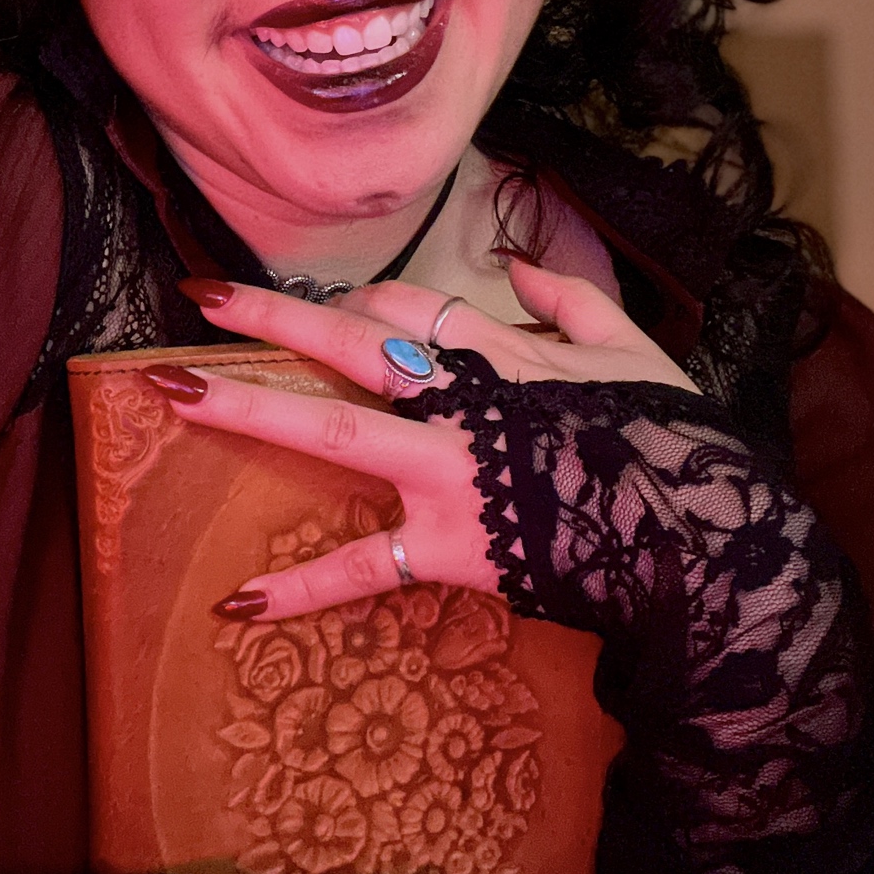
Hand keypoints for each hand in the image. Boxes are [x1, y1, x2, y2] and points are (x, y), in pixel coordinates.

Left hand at [144, 261, 695, 619]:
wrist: (701, 548)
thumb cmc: (672, 445)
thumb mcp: (635, 352)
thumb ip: (573, 302)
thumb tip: (519, 269)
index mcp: (503, 354)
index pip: (412, 309)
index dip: (366, 307)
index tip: (336, 315)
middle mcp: (461, 403)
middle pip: (351, 343)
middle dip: (271, 316)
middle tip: (199, 293)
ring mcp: (448, 473)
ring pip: (335, 430)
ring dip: (249, 407)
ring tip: (172, 392)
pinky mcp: (448, 547)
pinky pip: (365, 566)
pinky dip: (302, 589)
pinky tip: (236, 604)